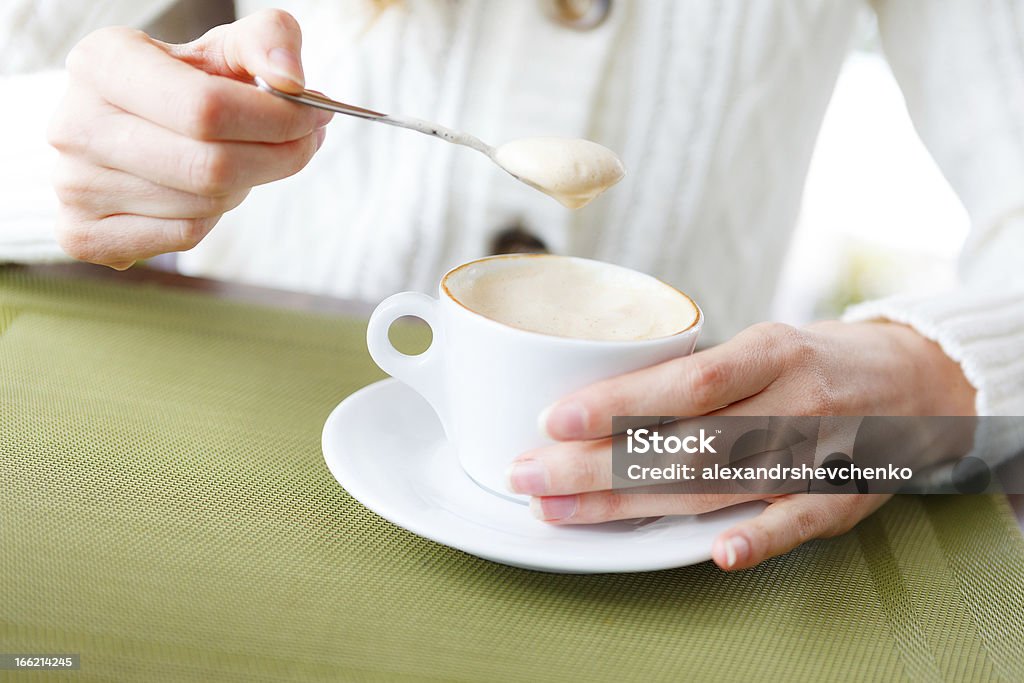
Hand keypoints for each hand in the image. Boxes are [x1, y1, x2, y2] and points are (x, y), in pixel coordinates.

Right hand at [47, 10, 330, 269]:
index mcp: (103, 62)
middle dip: (277, 158)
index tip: (314, 116)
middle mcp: (75, 124)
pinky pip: (182, 237)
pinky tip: (203, 191)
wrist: (120, 126)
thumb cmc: (183, 84)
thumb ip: (269, 41)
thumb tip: (293, 81)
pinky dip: (210, 218)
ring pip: (203, 206)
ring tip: (239, 159)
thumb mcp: (225, 47)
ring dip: (243, 187)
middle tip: (304, 143)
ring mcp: (72, 185)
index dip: (277, 120)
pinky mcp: (82, 233)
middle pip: (211, 167)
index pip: (207, 108)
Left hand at [507, 321, 976, 569]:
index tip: (551, 419)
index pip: (687, 381)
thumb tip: (598, 394)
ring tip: (562, 511)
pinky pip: (801, 520)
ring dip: (634, 504)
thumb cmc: (812, 361)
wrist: (915, 379)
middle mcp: (796, 401)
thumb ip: (695, 373)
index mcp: (772, 351)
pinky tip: (715, 554)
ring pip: (720, 484)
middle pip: (686, 442)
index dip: (619, 403)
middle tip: (527, 473)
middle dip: (597, 464)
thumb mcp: (760, 343)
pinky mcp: (844, 496)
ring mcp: (820, 452)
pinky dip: (761, 538)